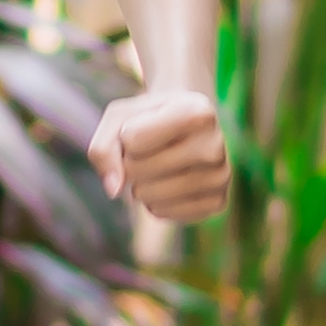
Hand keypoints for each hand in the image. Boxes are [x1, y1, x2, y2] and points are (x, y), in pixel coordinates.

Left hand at [89, 87, 228, 228]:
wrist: (187, 128)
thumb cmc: (149, 120)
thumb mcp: (119, 118)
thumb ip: (103, 148)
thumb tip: (114, 191)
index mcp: (198, 111)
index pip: (131, 139)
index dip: (126, 135)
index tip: (146, 126)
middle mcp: (215, 144)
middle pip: (137, 170)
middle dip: (130, 162)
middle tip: (151, 150)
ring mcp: (221, 176)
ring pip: (148, 196)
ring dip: (140, 185)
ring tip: (159, 167)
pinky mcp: (218, 202)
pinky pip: (162, 213)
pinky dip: (154, 203)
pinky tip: (169, 184)